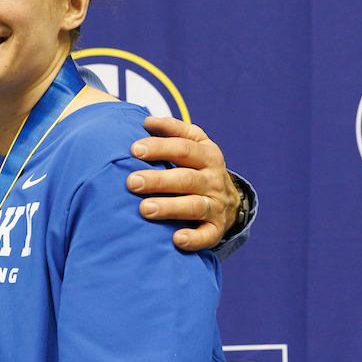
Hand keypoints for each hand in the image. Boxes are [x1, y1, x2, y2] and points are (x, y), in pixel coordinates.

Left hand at [127, 115, 240, 251]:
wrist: (229, 200)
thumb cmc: (198, 167)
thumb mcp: (194, 144)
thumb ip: (173, 130)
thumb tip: (147, 121)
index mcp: (207, 155)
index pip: (183, 148)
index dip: (160, 147)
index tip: (134, 149)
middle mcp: (213, 180)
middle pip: (186, 178)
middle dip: (158, 180)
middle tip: (131, 182)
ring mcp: (216, 205)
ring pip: (194, 206)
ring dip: (170, 208)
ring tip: (145, 209)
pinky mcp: (216, 229)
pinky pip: (207, 236)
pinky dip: (193, 239)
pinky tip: (176, 240)